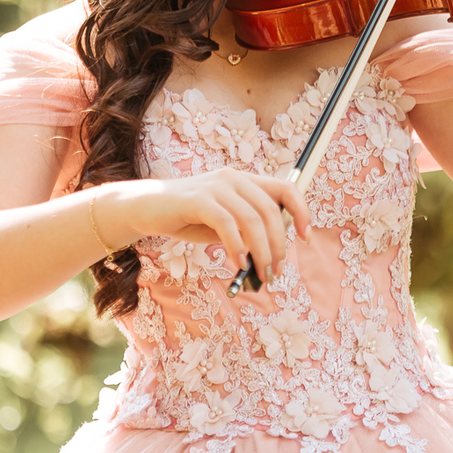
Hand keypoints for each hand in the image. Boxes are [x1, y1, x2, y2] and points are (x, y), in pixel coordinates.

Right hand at [96, 168, 310, 282]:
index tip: (305, 237)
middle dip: (277, 245)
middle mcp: (234, 178)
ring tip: (260, 274)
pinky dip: (237, 246)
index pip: (286, 188)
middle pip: (270, 211)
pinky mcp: (198, 199)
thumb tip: (269, 258)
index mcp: (244, 180)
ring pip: (252, 220)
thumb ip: (247, 232)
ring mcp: (216, 186)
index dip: (301, 211)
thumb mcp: (224, 224)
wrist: (147, 208)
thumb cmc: (188, 217)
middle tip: (274, 271)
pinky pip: (227, 224)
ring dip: (261, 251)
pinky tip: (238, 263)